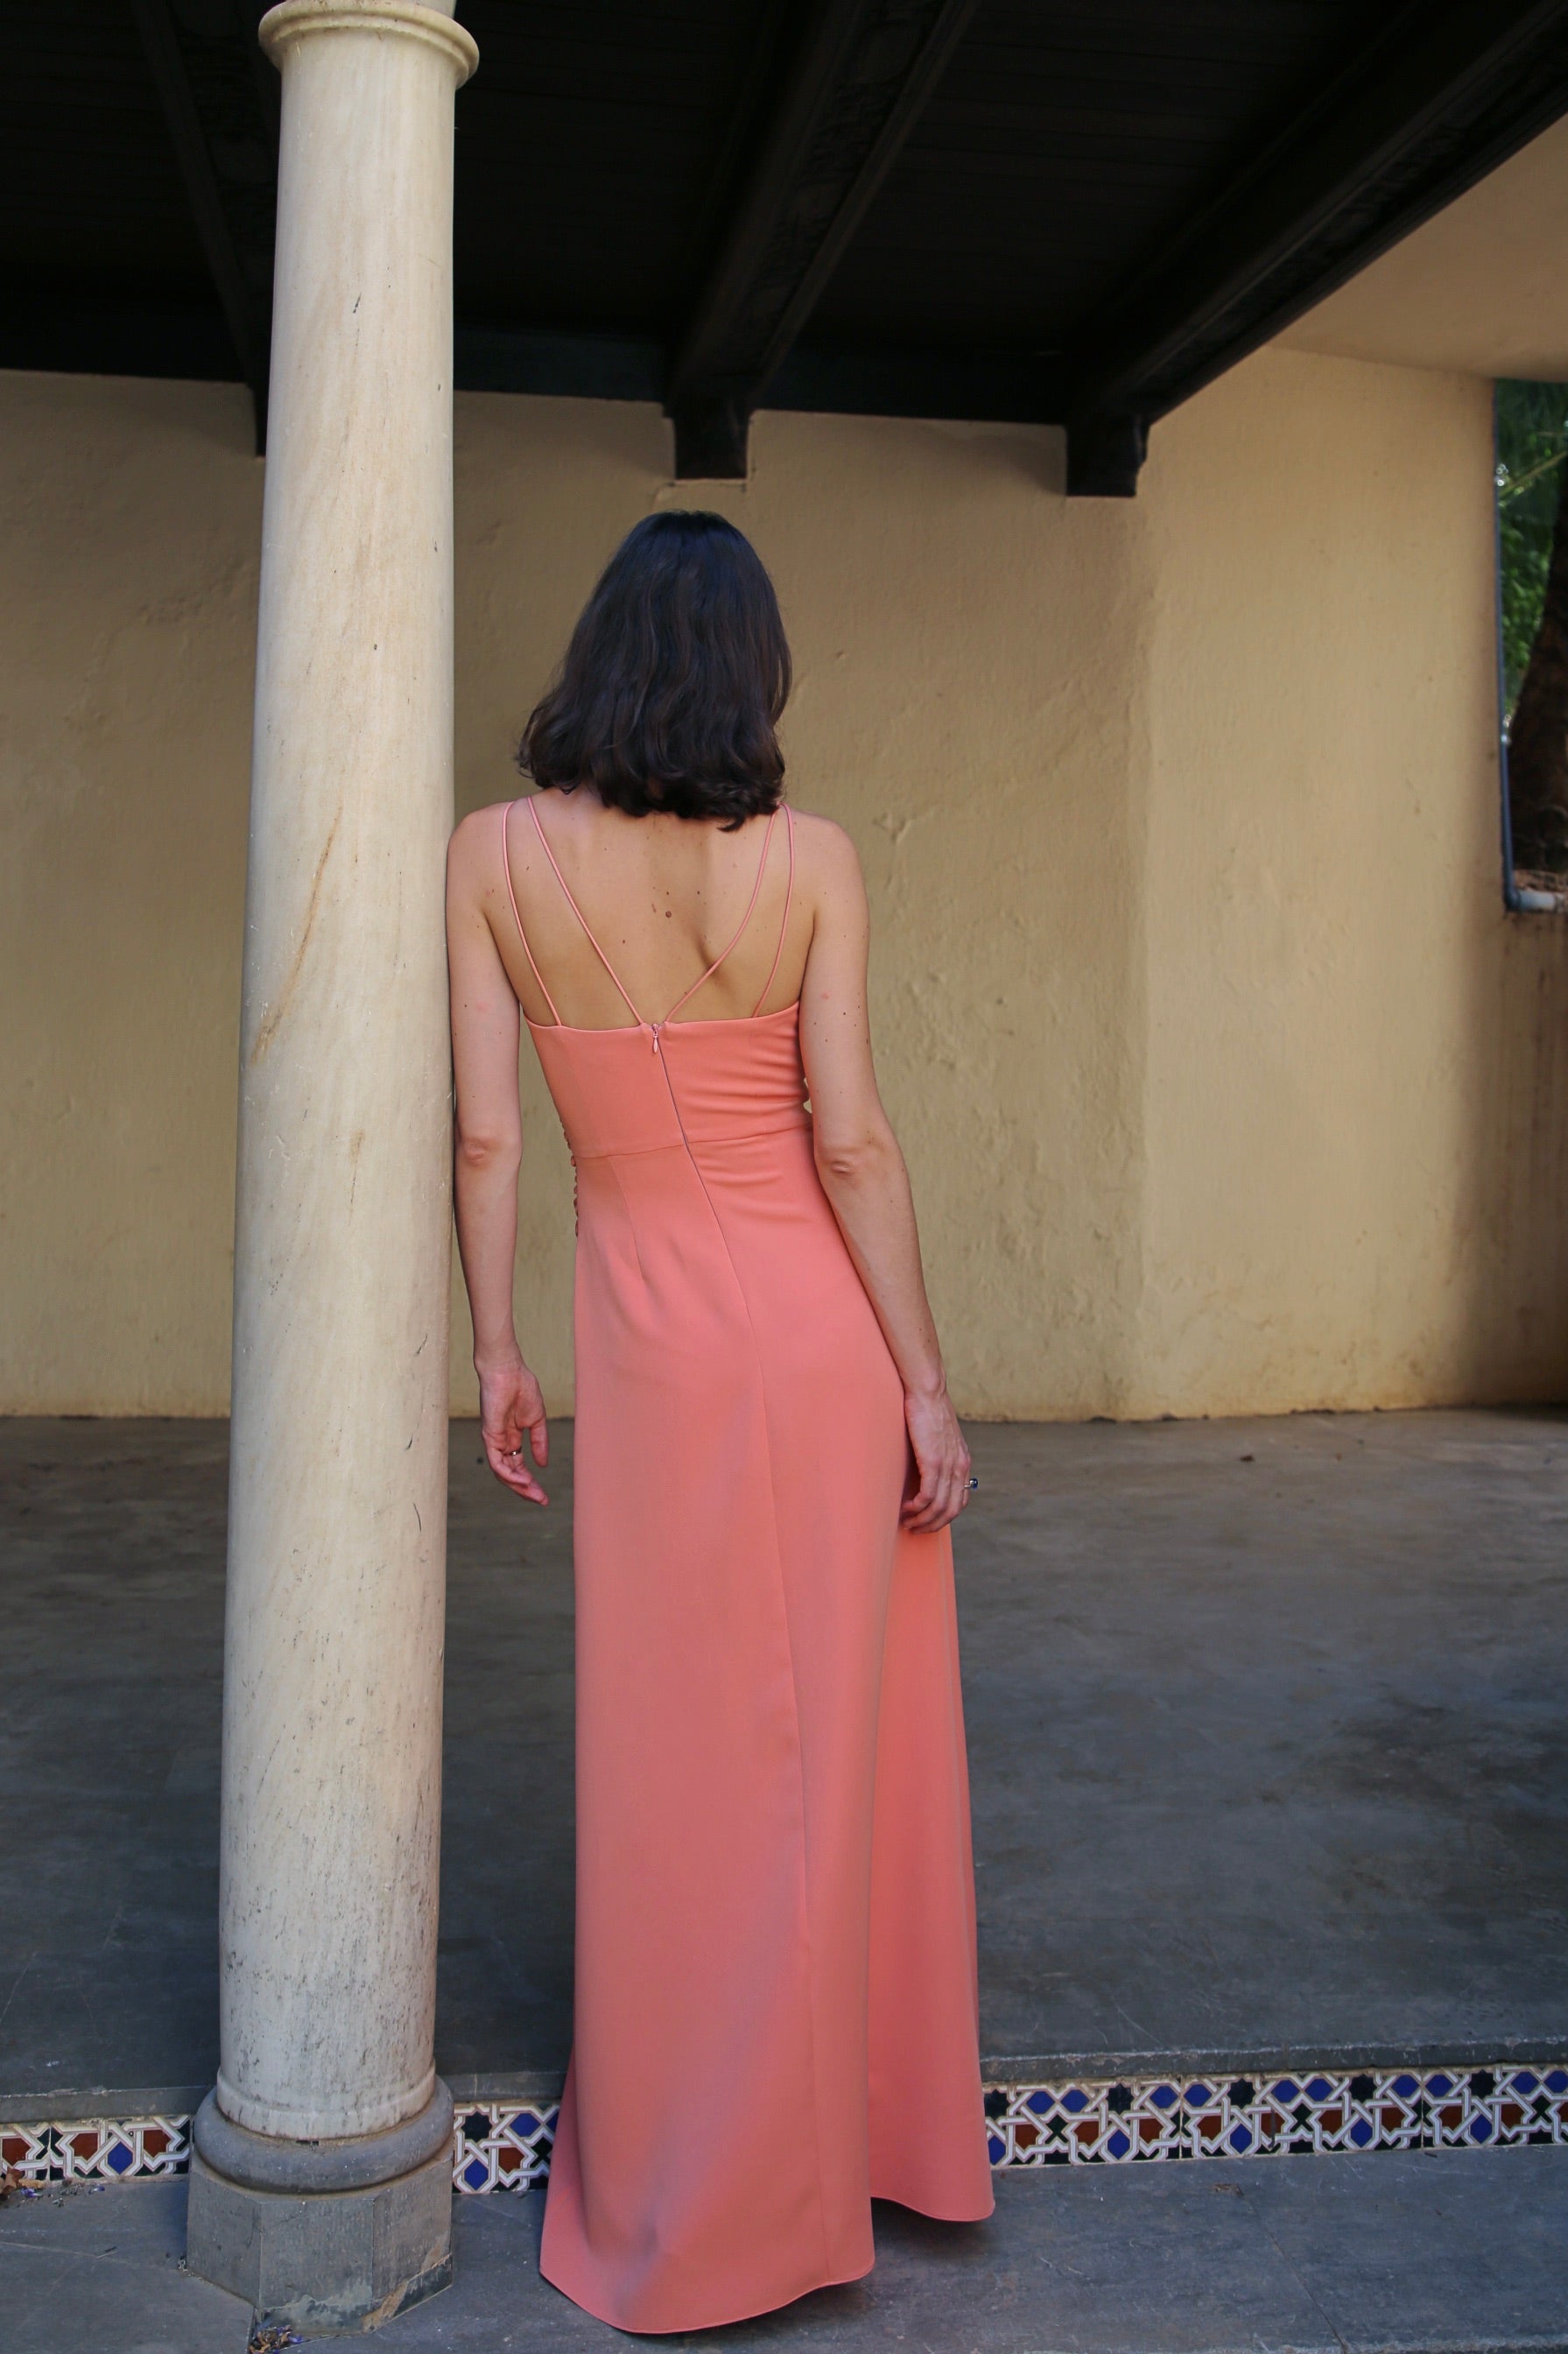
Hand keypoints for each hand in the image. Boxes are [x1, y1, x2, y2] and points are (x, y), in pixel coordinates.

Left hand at [478, 1353, 548, 1503]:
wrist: (508, 1370)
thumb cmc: (521, 1387)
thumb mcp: (536, 1419)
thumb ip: (539, 1441)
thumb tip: (543, 1464)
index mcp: (512, 1438)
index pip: (519, 1467)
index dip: (531, 1482)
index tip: (544, 1495)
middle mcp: (501, 1442)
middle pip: (511, 1474)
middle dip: (526, 1490)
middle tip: (542, 1501)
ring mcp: (494, 1440)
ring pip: (503, 1473)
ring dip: (519, 1486)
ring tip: (535, 1494)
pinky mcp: (489, 1436)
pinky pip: (497, 1462)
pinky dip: (510, 1474)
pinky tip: (524, 1480)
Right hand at [901, 1383, 970, 1532]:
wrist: (928, 1393)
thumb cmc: (929, 1411)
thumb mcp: (941, 1438)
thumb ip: (939, 1455)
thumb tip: (928, 1470)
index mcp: (963, 1463)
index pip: (960, 1501)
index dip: (944, 1517)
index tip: (927, 1521)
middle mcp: (960, 1467)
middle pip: (952, 1511)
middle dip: (933, 1525)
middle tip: (916, 1529)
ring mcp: (948, 1465)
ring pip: (939, 1507)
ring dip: (922, 1520)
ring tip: (907, 1522)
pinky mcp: (933, 1462)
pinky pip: (928, 1495)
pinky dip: (917, 1507)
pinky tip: (907, 1507)